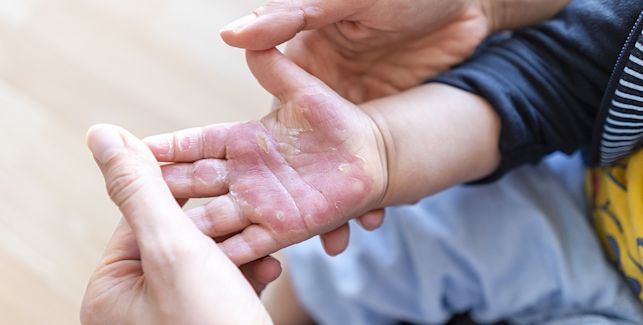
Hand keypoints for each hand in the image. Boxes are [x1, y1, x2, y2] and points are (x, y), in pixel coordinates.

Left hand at [80, 125, 275, 324]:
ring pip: (207, 260)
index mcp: (112, 289)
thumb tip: (103, 134)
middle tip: (252, 219)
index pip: (142, 218)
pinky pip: (222, 285)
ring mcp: (173, 317)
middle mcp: (136, 306)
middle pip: (180, 239)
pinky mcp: (206, 322)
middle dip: (222, 231)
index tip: (222, 182)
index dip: (184, 198)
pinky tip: (268, 272)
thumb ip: (140, 189)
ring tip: (265, 255)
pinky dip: (246, 274)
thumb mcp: (174, 249)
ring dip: (240, 250)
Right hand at [144, 48, 387, 264]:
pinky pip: (247, 244)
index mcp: (243, 140)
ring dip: (184, 227)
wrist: (371, 156)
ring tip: (150, 236)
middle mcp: (245, 174)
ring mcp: (261, 204)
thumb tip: (240, 34)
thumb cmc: (337, 120)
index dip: (165, 148)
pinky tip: (198, 262)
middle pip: (192, 184)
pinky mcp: (283, 228)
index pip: (194, 143)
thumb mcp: (302, 91)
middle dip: (160, 190)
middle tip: (122, 194)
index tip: (129, 149)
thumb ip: (273, 67)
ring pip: (211, 219)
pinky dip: (223, 254)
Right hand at [221, 0, 567, 250]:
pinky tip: (384, 211)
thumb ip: (290, 17)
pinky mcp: (392, 120)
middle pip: (306, 155)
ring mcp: (360, 109)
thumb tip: (231, 35)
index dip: (267, 159)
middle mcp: (327, 91)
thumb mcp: (344, 2)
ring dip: (342, 201)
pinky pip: (379, 163)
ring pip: (341, 166)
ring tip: (347, 233)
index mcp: (306, 62)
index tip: (259, 195)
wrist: (469, 5)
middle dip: (303, 194)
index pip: (274, 118)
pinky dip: (380, 188)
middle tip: (302, 232)